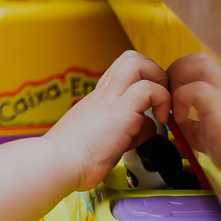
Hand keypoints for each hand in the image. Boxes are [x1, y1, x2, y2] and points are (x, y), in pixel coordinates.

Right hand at [45, 50, 169, 192]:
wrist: (58, 162)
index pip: (124, 70)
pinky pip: (148, 90)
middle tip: (159, 101)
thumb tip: (147, 128)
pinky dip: (162, 101)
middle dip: (155, 73)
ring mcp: (111, 98)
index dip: (145, 79)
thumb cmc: (77, 157)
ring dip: (159, 83)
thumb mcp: (106, 136)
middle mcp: (104, 92)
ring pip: (138, 63)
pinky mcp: (120, 111)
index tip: (152, 104)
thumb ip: (129, 129)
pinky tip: (160, 122)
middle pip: (131, 57)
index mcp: (99, 97)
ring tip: (160, 108)